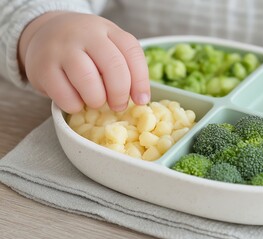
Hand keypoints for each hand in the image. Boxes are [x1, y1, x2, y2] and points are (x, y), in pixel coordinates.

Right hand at [19, 12, 149, 112]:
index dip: (141, 81)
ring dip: (97, 100)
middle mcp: (85, 35)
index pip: (132, 52)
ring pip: (88, 80)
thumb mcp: (108, 47)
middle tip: (118, 106)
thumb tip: (140, 99)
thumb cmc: (85, 48)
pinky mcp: (43, 67)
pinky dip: (75, 105)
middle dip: (120, 93)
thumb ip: (125, 67)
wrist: (44, 34)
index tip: (141, 100)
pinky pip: (65, 95)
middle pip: (114, 66)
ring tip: (96, 103)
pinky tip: (77, 103)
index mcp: (108, 30)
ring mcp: (62, 49)